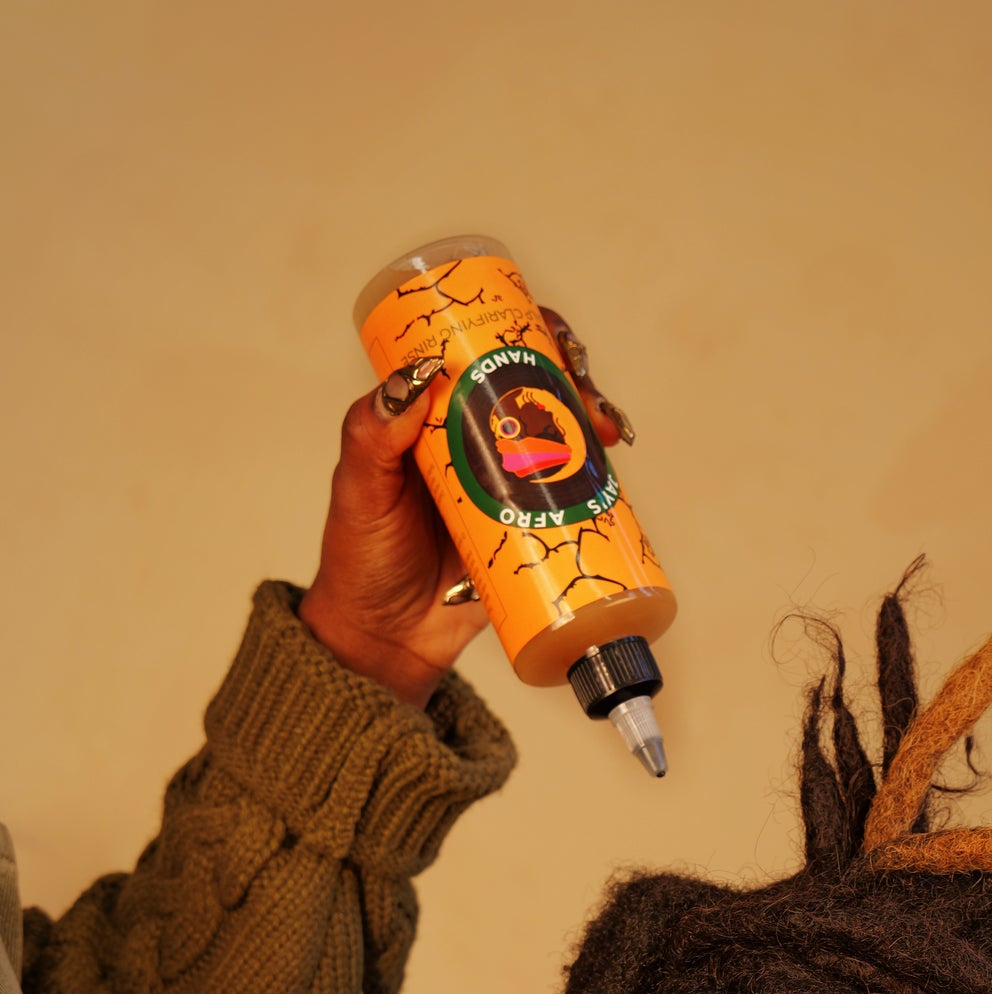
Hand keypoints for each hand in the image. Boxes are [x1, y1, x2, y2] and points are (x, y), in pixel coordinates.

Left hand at [297, 309, 630, 709]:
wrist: (385, 641)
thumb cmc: (360, 562)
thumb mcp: (358, 490)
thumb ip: (372, 433)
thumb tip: (417, 376)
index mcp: (433, 420)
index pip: (481, 356)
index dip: (522, 335)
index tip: (546, 335)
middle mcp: (475, 446)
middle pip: (535, 391)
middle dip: (574, 378)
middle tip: (588, 395)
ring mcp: (508, 490)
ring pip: (562, 439)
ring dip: (593, 425)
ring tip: (607, 433)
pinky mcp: (532, 536)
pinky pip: (573, 502)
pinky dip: (601, 486)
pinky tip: (615, 475)